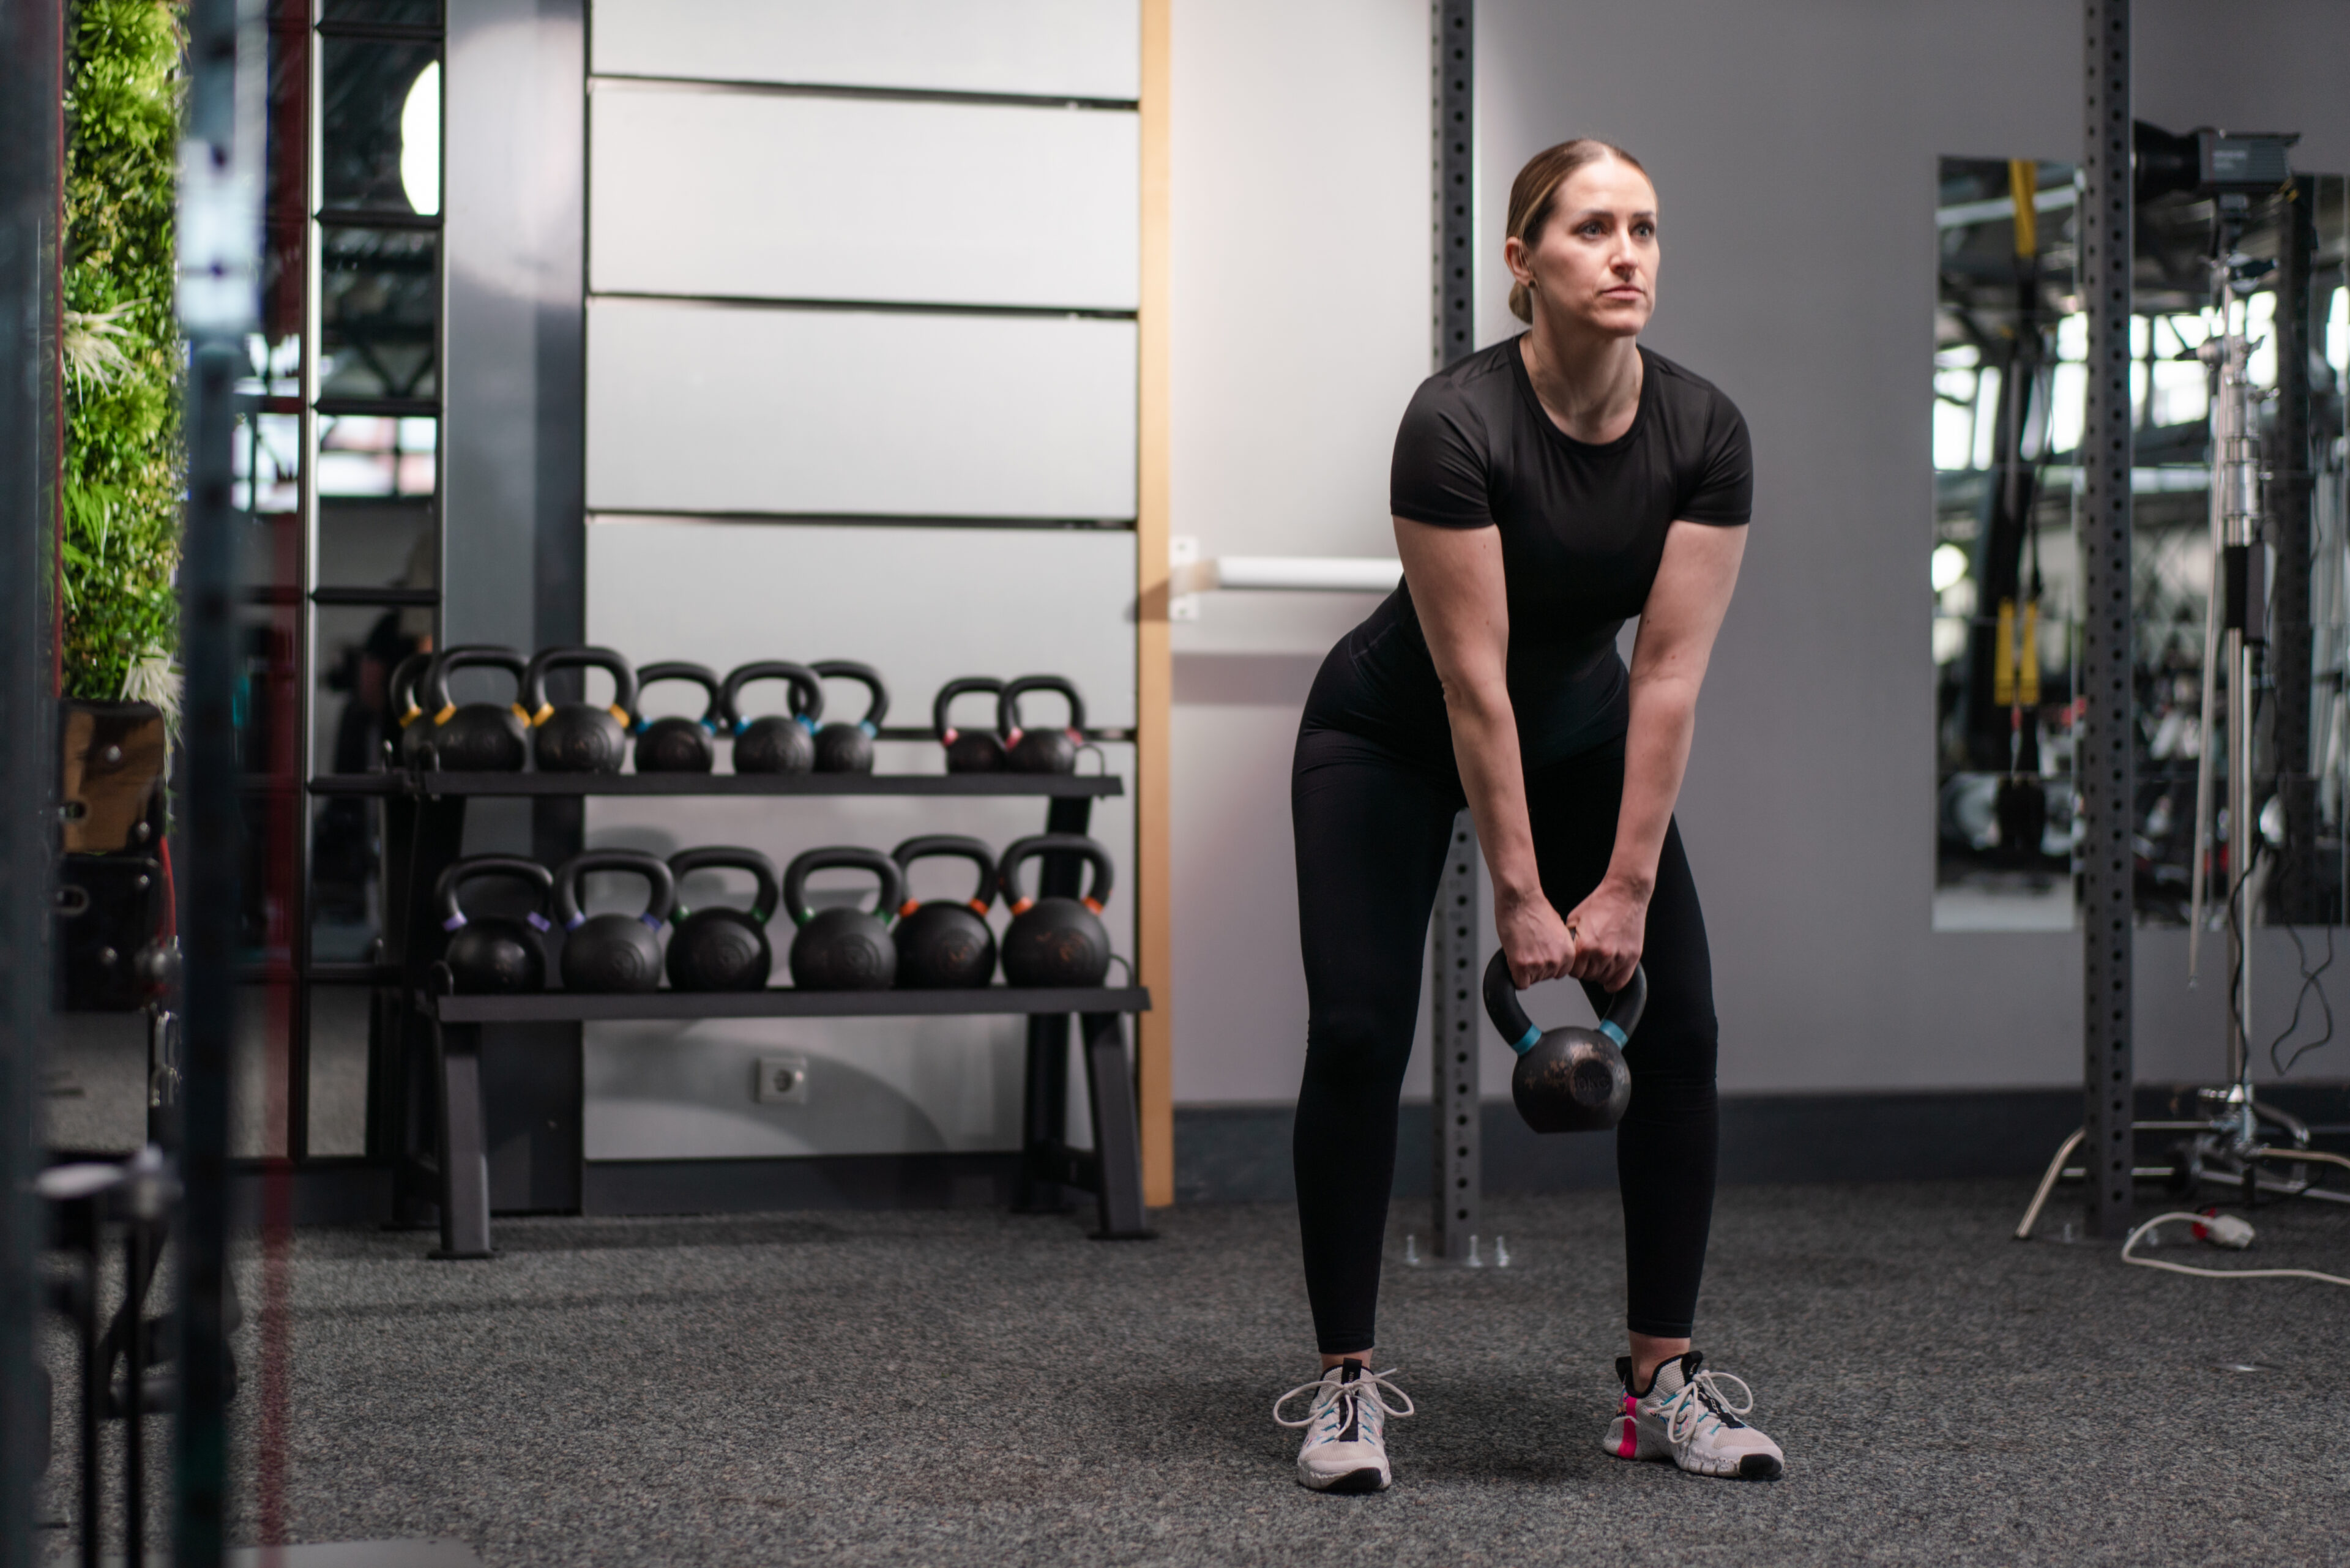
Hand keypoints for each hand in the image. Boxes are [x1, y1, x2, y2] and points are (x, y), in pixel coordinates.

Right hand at [1495, 892, 1574, 989]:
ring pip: (1531, 980)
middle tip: (1528, 948)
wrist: (1521, 900)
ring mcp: (1539, 964)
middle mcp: (1556, 961)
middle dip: (1535, 966)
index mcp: (1568, 953)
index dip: (1546, 964)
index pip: (1559, 973)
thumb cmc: (1535, 909)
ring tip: (1521, 947)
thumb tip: (1552, 955)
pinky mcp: (1522, 965)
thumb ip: (1558, 948)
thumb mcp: (1558, 931)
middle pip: (1544, 978)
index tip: (1540, 955)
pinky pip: (1520, 983)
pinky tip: (1514, 957)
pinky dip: (1515, 973)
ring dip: (1524, 969)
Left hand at [1562, 877, 1646, 992]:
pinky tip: (1609, 980)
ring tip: (1599, 961)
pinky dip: (1614, 982)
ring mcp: (1618, 956)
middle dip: (1586, 969)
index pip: (1573, 971)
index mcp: (1584, 946)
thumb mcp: (1574, 919)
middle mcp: (1601, 954)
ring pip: (1604, 978)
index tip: (1577, 961)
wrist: (1623, 894)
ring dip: (1600, 973)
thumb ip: (1569, 939)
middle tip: (1588, 958)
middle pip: (1588, 976)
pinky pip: (1621, 981)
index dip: (1573, 966)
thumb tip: (1564, 953)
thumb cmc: (1599, 903)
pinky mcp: (1632, 956)